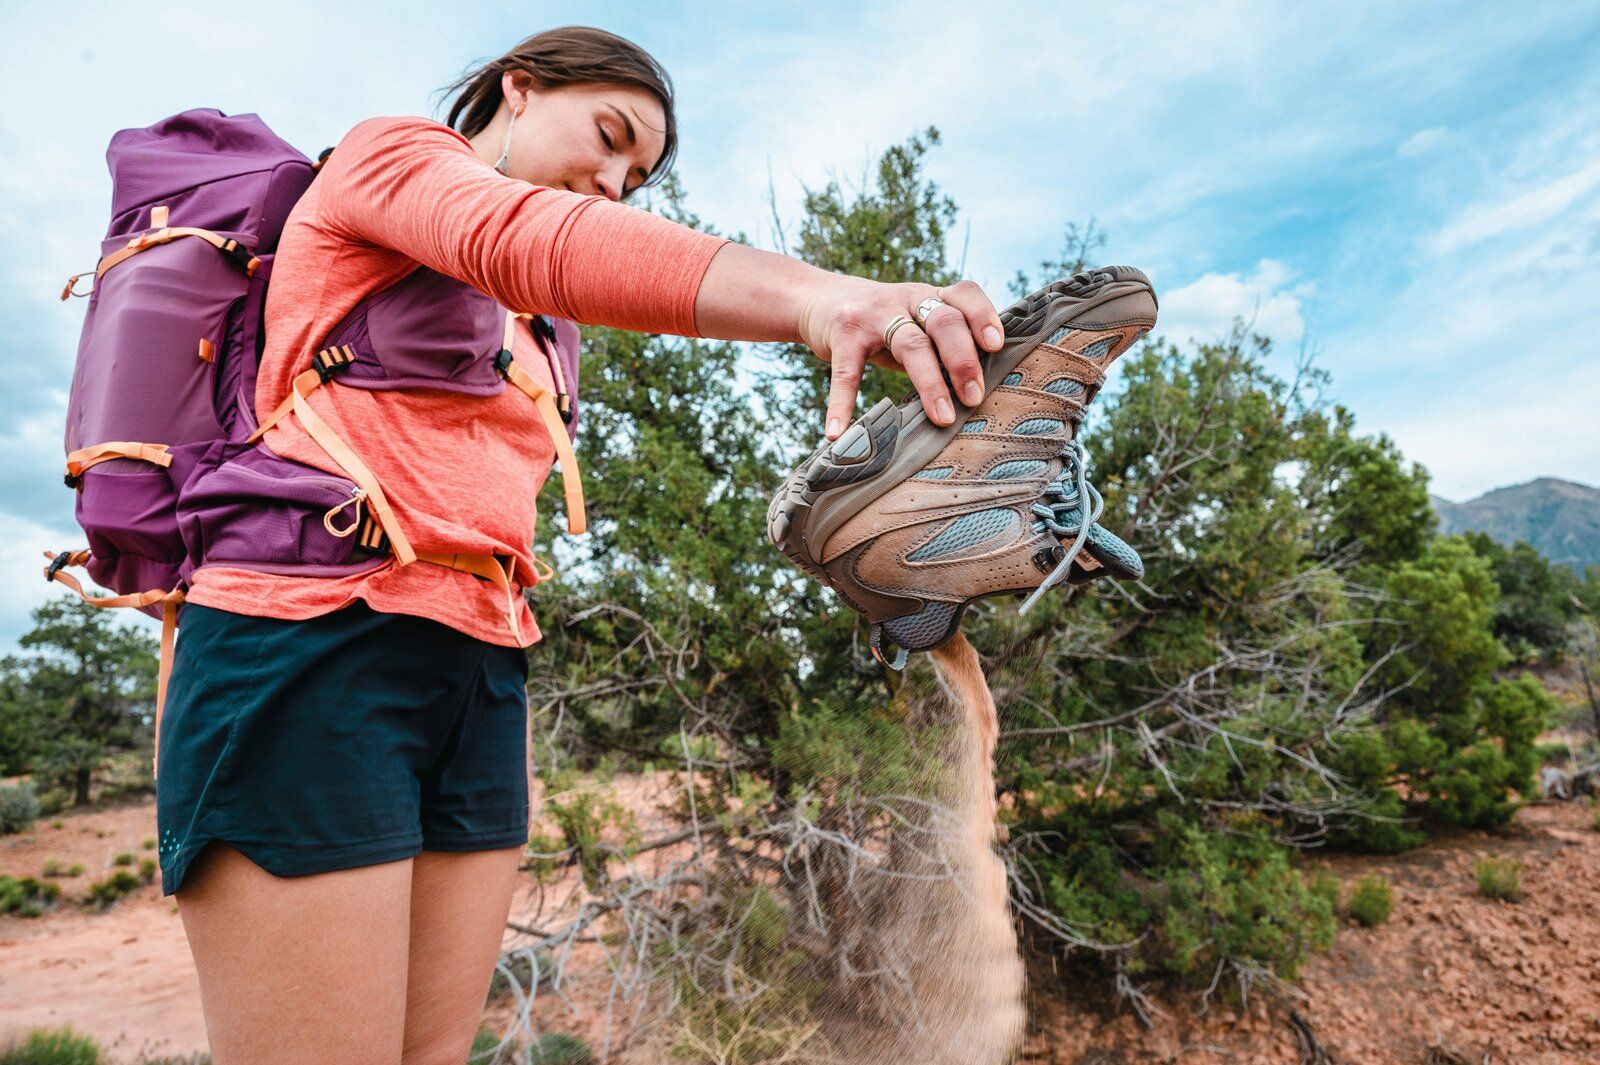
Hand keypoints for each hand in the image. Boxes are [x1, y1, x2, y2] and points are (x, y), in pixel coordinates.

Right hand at [796, 276, 1005, 439]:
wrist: (819, 299)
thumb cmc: (880, 323)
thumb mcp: (913, 322)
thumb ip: (940, 345)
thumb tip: (978, 390)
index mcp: (930, 297)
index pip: (964, 295)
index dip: (983, 316)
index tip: (996, 346)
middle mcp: (908, 298)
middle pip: (944, 322)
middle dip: (964, 360)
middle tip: (974, 397)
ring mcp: (874, 314)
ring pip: (910, 344)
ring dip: (930, 383)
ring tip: (941, 418)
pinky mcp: (844, 332)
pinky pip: (848, 372)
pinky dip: (843, 403)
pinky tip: (837, 431)